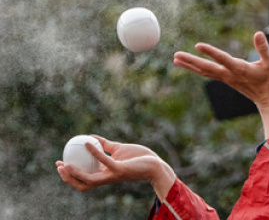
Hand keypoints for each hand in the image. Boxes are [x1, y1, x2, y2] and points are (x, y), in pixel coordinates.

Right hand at [56, 135, 175, 198]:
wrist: (155, 163)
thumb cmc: (138, 157)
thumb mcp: (118, 150)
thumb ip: (106, 145)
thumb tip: (91, 137)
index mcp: (105, 175)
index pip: (83, 179)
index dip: (69, 175)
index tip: (60, 164)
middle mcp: (107, 178)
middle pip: (82, 184)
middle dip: (68, 178)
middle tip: (59, 166)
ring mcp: (113, 175)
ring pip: (89, 179)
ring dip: (75, 173)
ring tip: (65, 163)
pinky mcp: (120, 169)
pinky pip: (104, 160)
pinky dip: (95, 152)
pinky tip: (87, 142)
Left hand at [174, 31, 268, 108]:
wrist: (267, 98)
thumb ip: (263, 48)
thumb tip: (258, 33)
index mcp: (240, 69)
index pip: (222, 58)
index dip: (210, 51)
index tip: (198, 45)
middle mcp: (229, 74)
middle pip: (206, 67)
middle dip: (191, 61)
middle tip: (176, 55)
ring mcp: (226, 78)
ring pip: (204, 71)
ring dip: (190, 65)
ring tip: (176, 59)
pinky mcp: (226, 80)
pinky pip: (208, 73)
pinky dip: (197, 69)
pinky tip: (191, 65)